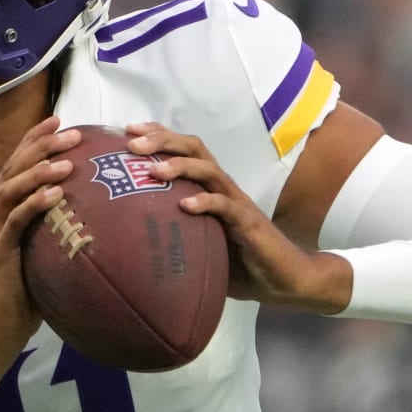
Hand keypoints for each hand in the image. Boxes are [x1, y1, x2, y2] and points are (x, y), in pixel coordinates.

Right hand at [0, 117, 80, 355]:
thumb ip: (53, 237)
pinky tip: (56, 193)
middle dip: (40, 146)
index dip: (34, 142)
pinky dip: (35, 203)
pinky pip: (15, 223)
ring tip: (67, 157)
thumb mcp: (40, 260)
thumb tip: (92, 222)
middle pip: (12, 170)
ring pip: (10, 190)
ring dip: (39, 170)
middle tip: (70, 130)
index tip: (59, 121)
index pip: (15, 169)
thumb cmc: (20, 303)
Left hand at [125, 123, 352, 313]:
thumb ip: (171, 236)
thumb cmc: (238, 262)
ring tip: (154, 171)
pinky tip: (186, 206)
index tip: (128, 132)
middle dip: (162, 141)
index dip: (159, 136)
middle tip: (132, 145)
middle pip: (194, 149)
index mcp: (209, 188)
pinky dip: (206, 202)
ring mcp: (236, 203)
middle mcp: (222, 188)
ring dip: (180, 166)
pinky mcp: (248, 223)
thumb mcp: (196, 245)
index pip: (184, 150)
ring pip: (209, 170)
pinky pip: (226, 206)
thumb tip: (130, 244)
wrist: (282, 279)